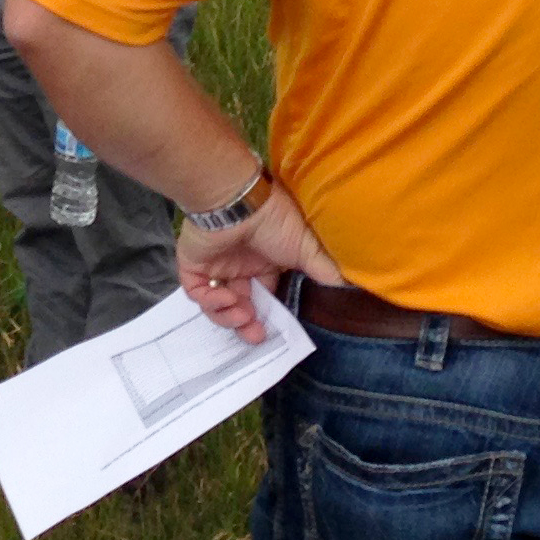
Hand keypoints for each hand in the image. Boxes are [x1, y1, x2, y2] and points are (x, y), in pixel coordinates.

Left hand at [178, 185, 343, 342]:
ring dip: (230, 316)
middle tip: (256, 336)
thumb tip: (346, 286)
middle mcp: (240, 266)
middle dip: (248, 325)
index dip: (268, 315)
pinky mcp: (193, 265)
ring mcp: (216, 266)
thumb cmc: (275, 222)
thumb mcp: (307, 248)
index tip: (274, 331)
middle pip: (241, 305)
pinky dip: (210, 302)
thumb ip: (323, 270)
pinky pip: (196, 293)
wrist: (239, 203)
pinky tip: (226, 299)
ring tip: (242, 315)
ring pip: (218, 304)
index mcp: (265, 262)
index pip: (265, 297)